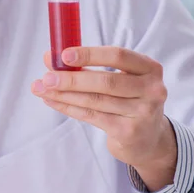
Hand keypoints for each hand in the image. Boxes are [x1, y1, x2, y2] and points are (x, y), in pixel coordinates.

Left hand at [31, 46, 176, 191]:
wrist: (147, 138)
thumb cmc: (126, 100)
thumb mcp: (116, 79)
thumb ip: (85, 66)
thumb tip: (49, 57)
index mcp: (149, 68)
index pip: (118, 56)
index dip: (89, 54)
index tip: (63, 55)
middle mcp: (152, 89)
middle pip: (105, 82)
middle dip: (71, 79)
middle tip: (46, 77)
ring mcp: (143, 112)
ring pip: (95, 101)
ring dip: (64, 94)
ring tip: (42, 89)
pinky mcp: (129, 131)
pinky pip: (91, 116)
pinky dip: (68, 108)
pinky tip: (52, 101)